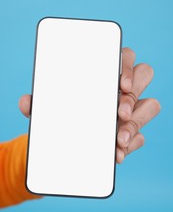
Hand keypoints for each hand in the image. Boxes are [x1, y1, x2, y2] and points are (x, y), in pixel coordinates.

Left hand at [18, 47, 160, 163]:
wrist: (66, 143)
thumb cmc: (61, 116)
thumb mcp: (49, 109)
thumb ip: (38, 104)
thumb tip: (26, 102)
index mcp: (105, 75)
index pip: (125, 57)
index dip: (127, 66)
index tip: (120, 83)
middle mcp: (122, 89)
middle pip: (144, 76)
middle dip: (134, 94)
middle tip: (119, 112)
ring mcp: (131, 111)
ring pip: (150, 106)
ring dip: (136, 122)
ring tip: (118, 138)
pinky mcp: (132, 133)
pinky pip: (141, 136)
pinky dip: (131, 144)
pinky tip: (116, 153)